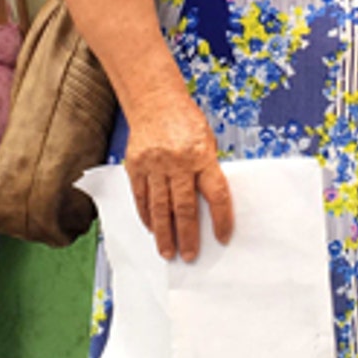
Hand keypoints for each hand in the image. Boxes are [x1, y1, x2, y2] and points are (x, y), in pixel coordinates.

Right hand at [122, 94, 233, 261]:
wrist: (155, 101)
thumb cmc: (186, 122)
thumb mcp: (208, 142)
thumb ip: (208, 171)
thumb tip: (212, 206)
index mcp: (202, 155)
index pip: (216, 194)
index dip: (221, 219)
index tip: (222, 238)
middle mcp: (178, 161)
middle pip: (185, 207)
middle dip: (187, 235)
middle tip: (189, 255)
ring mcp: (154, 164)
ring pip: (160, 207)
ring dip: (164, 233)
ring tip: (167, 251)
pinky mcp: (136, 165)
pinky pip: (142, 196)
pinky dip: (147, 215)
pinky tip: (152, 229)